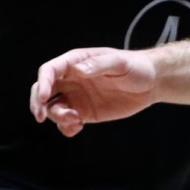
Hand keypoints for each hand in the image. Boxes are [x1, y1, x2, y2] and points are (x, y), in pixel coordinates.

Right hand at [29, 48, 157, 137]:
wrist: (151, 83)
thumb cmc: (136, 67)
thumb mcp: (119, 63)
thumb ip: (99, 65)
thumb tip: (77, 70)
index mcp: (76, 62)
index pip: (50, 70)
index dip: (43, 83)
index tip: (45, 98)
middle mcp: (71, 79)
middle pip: (43, 90)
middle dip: (38, 103)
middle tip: (41, 117)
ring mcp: (76, 97)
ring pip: (53, 108)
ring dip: (56, 117)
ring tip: (76, 120)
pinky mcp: (84, 112)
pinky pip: (66, 122)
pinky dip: (65, 128)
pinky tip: (78, 128)